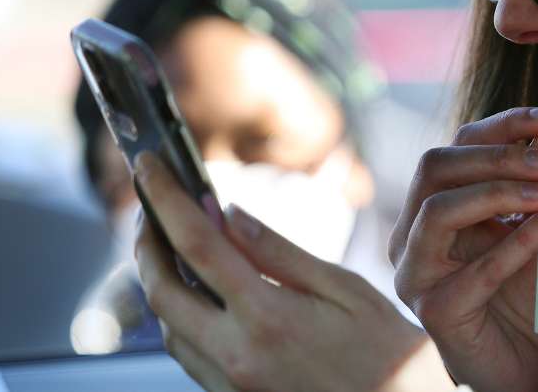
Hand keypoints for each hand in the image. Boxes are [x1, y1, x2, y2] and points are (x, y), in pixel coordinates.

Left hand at [132, 151, 453, 391]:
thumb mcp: (347, 290)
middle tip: (152, 207)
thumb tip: (230, 214)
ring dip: (162, 283)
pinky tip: (204, 297)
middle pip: (162, 292)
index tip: (148, 167)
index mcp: (268, 318)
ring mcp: (230, 385)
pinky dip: (183, 318)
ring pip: (169, 328)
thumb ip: (281, 253)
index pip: (197, 246)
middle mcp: (237, 355)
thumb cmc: (390, 355)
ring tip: (175, 246)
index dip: (166, 201)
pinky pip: (189, 355)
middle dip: (147, 244)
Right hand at [389, 107, 537, 391]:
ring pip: (438, 210)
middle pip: (436, 169)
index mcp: (431, 206)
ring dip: (497, 192)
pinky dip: (519, 240)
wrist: (528, 363)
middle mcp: (412, 235)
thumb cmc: (527, 294)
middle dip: (496, 156)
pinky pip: (475, 268)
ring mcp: (416, 273)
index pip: (454, 148)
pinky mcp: (435, 310)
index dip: (500, 127)